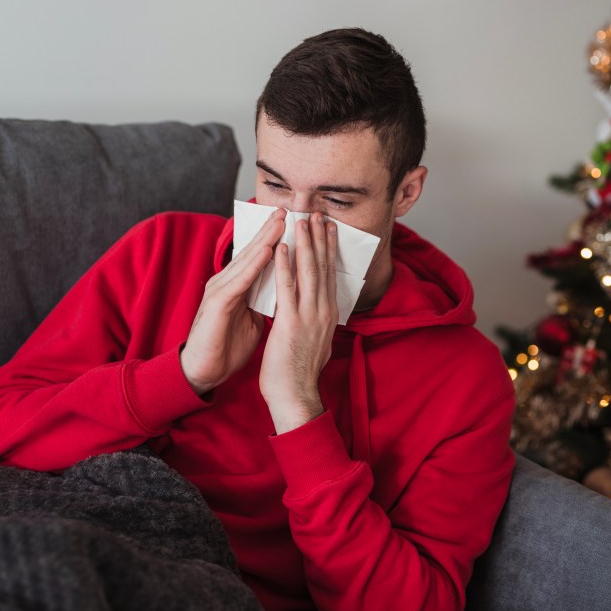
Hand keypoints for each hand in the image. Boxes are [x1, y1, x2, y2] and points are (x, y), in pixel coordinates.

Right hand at [180, 208, 285, 394]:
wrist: (205, 371)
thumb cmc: (227, 345)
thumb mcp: (253, 318)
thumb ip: (265, 301)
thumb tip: (284, 292)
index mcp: (238, 286)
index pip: (260, 257)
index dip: (276, 239)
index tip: (296, 224)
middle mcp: (228, 282)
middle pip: (253, 251)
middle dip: (271, 230)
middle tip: (288, 209)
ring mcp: (221, 290)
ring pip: (247, 260)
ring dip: (265, 240)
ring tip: (281, 222)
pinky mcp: (217, 303)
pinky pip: (239, 280)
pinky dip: (254, 266)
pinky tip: (267, 252)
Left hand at [260, 213, 338, 432]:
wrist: (296, 396)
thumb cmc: (300, 374)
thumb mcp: (317, 342)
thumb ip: (317, 323)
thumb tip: (320, 312)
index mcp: (328, 314)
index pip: (330, 275)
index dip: (329, 249)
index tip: (327, 228)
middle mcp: (323, 311)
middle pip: (323, 267)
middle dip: (320, 238)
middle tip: (318, 214)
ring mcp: (309, 315)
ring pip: (309, 272)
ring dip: (305, 243)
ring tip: (302, 220)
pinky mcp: (291, 322)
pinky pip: (288, 288)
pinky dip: (284, 265)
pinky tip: (281, 247)